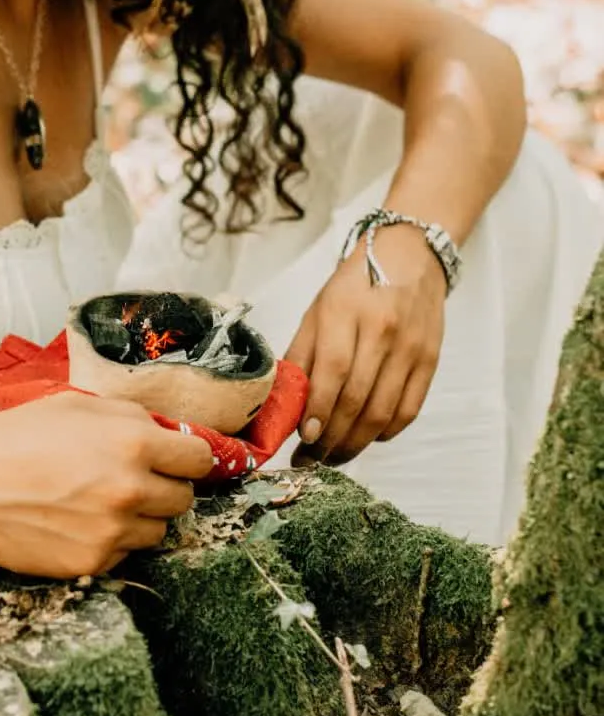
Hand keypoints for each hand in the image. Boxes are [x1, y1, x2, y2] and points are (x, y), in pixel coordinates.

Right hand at [0, 392, 214, 577]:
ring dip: (139, 518)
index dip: (188, 458)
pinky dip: (109, 540)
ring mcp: (112, 531)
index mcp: (133, 442)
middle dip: (164, 487)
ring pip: (157, 532)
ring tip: (98, 500)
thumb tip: (166, 434)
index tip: (176, 459)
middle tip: (132, 479)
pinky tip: (76, 521)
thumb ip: (131, 418)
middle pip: (182, 500)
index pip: (199, 460)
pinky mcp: (91, 562)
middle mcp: (130, 489)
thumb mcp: (78, 404)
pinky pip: (122, 553)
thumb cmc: (16, 434)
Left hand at [285, 223, 446, 466]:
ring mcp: (411, 347)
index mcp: (346, 313)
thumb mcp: (317, 311)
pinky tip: (367, 437)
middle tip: (312, 459)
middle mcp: (382, 331)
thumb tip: (285, 402)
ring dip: (357, 442)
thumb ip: (301, 356)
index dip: (319, 409)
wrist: (409, 256)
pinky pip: (409, 409)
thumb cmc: (353, 285)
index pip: (333, 371)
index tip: (304, 438)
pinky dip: (387, 431)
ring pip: (384, 411)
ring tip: (334, 456)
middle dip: (332, 437)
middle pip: (358, 398)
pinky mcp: (430, 360)